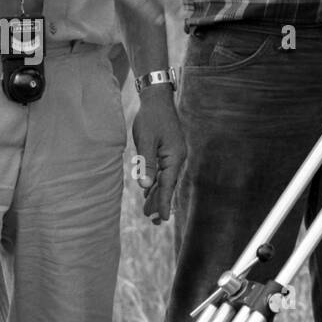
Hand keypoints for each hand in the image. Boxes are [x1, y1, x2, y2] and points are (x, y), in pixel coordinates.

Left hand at [132, 89, 186, 223]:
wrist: (157, 99)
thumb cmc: (151, 118)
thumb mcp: (146, 141)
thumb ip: (146, 164)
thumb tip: (145, 186)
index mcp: (174, 156)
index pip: (168, 184)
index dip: (164, 203)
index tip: (162, 219)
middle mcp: (176, 157)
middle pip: (168, 184)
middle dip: (160, 202)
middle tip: (153, 221)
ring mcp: (173, 154)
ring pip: (165, 179)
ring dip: (157, 194)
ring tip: (149, 210)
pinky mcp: (168, 150)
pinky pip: (163, 171)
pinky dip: (156, 182)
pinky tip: (150, 190)